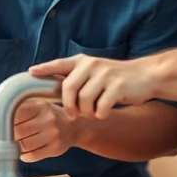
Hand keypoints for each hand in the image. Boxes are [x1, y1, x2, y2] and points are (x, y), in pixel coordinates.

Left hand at [13, 98, 80, 161]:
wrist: (76, 127)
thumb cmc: (53, 115)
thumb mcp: (42, 106)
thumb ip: (24, 110)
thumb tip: (1, 119)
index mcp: (42, 106)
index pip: (18, 114)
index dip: (9, 121)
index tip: (7, 125)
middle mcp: (48, 120)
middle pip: (20, 131)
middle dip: (12, 135)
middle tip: (11, 136)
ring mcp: (53, 135)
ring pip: (25, 145)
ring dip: (18, 147)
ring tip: (17, 145)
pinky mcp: (55, 149)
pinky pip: (34, 155)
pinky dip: (25, 156)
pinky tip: (23, 154)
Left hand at [29, 55, 155, 118]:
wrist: (146, 76)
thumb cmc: (116, 79)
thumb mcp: (96, 72)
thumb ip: (78, 78)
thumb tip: (53, 90)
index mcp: (84, 61)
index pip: (60, 64)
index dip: (45, 68)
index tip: (31, 72)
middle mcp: (92, 65)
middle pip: (68, 88)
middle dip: (68, 106)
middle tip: (73, 115)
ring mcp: (105, 75)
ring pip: (84, 101)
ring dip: (87, 112)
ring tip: (94, 112)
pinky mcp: (117, 86)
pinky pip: (100, 108)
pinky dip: (100, 115)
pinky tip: (105, 112)